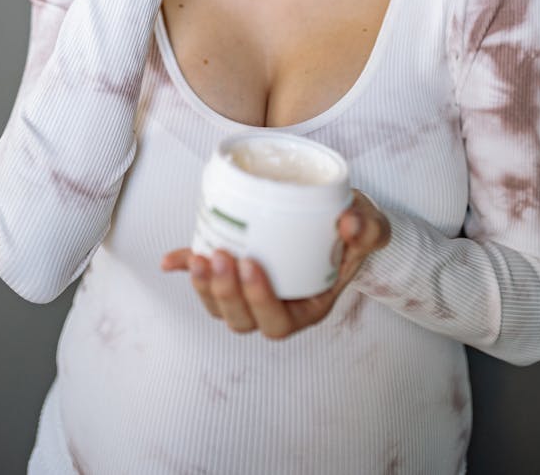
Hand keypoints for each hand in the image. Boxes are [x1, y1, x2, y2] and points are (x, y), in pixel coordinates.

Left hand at [161, 192, 389, 338]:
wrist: (344, 217)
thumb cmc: (356, 229)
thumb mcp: (370, 227)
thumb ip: (366, 228)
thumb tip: (349, 222)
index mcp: (307, 306)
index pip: (277, 322)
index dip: (259, 301)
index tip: (251, 264)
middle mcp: (277, 306)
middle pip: (242, 320)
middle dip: (226, 293)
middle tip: (222, 257)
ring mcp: (252, 290)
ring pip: (220, 307)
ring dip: (204, 287)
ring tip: (200, 258)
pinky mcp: (235, 268)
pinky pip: (207, 277)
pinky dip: (186, 268)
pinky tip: (169, 261)